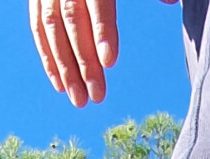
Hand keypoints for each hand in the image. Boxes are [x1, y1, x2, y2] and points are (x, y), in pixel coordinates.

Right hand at [32, 0, 175, 106]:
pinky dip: (48, 56)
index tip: (109, 61)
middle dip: (83, 60)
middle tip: (97, 96)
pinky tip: (59, 84)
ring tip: (78, 99)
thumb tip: (171, 0)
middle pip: (71, 19)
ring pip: (51, 27)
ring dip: (64, 67)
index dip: (102, 29)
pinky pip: (38, 26)